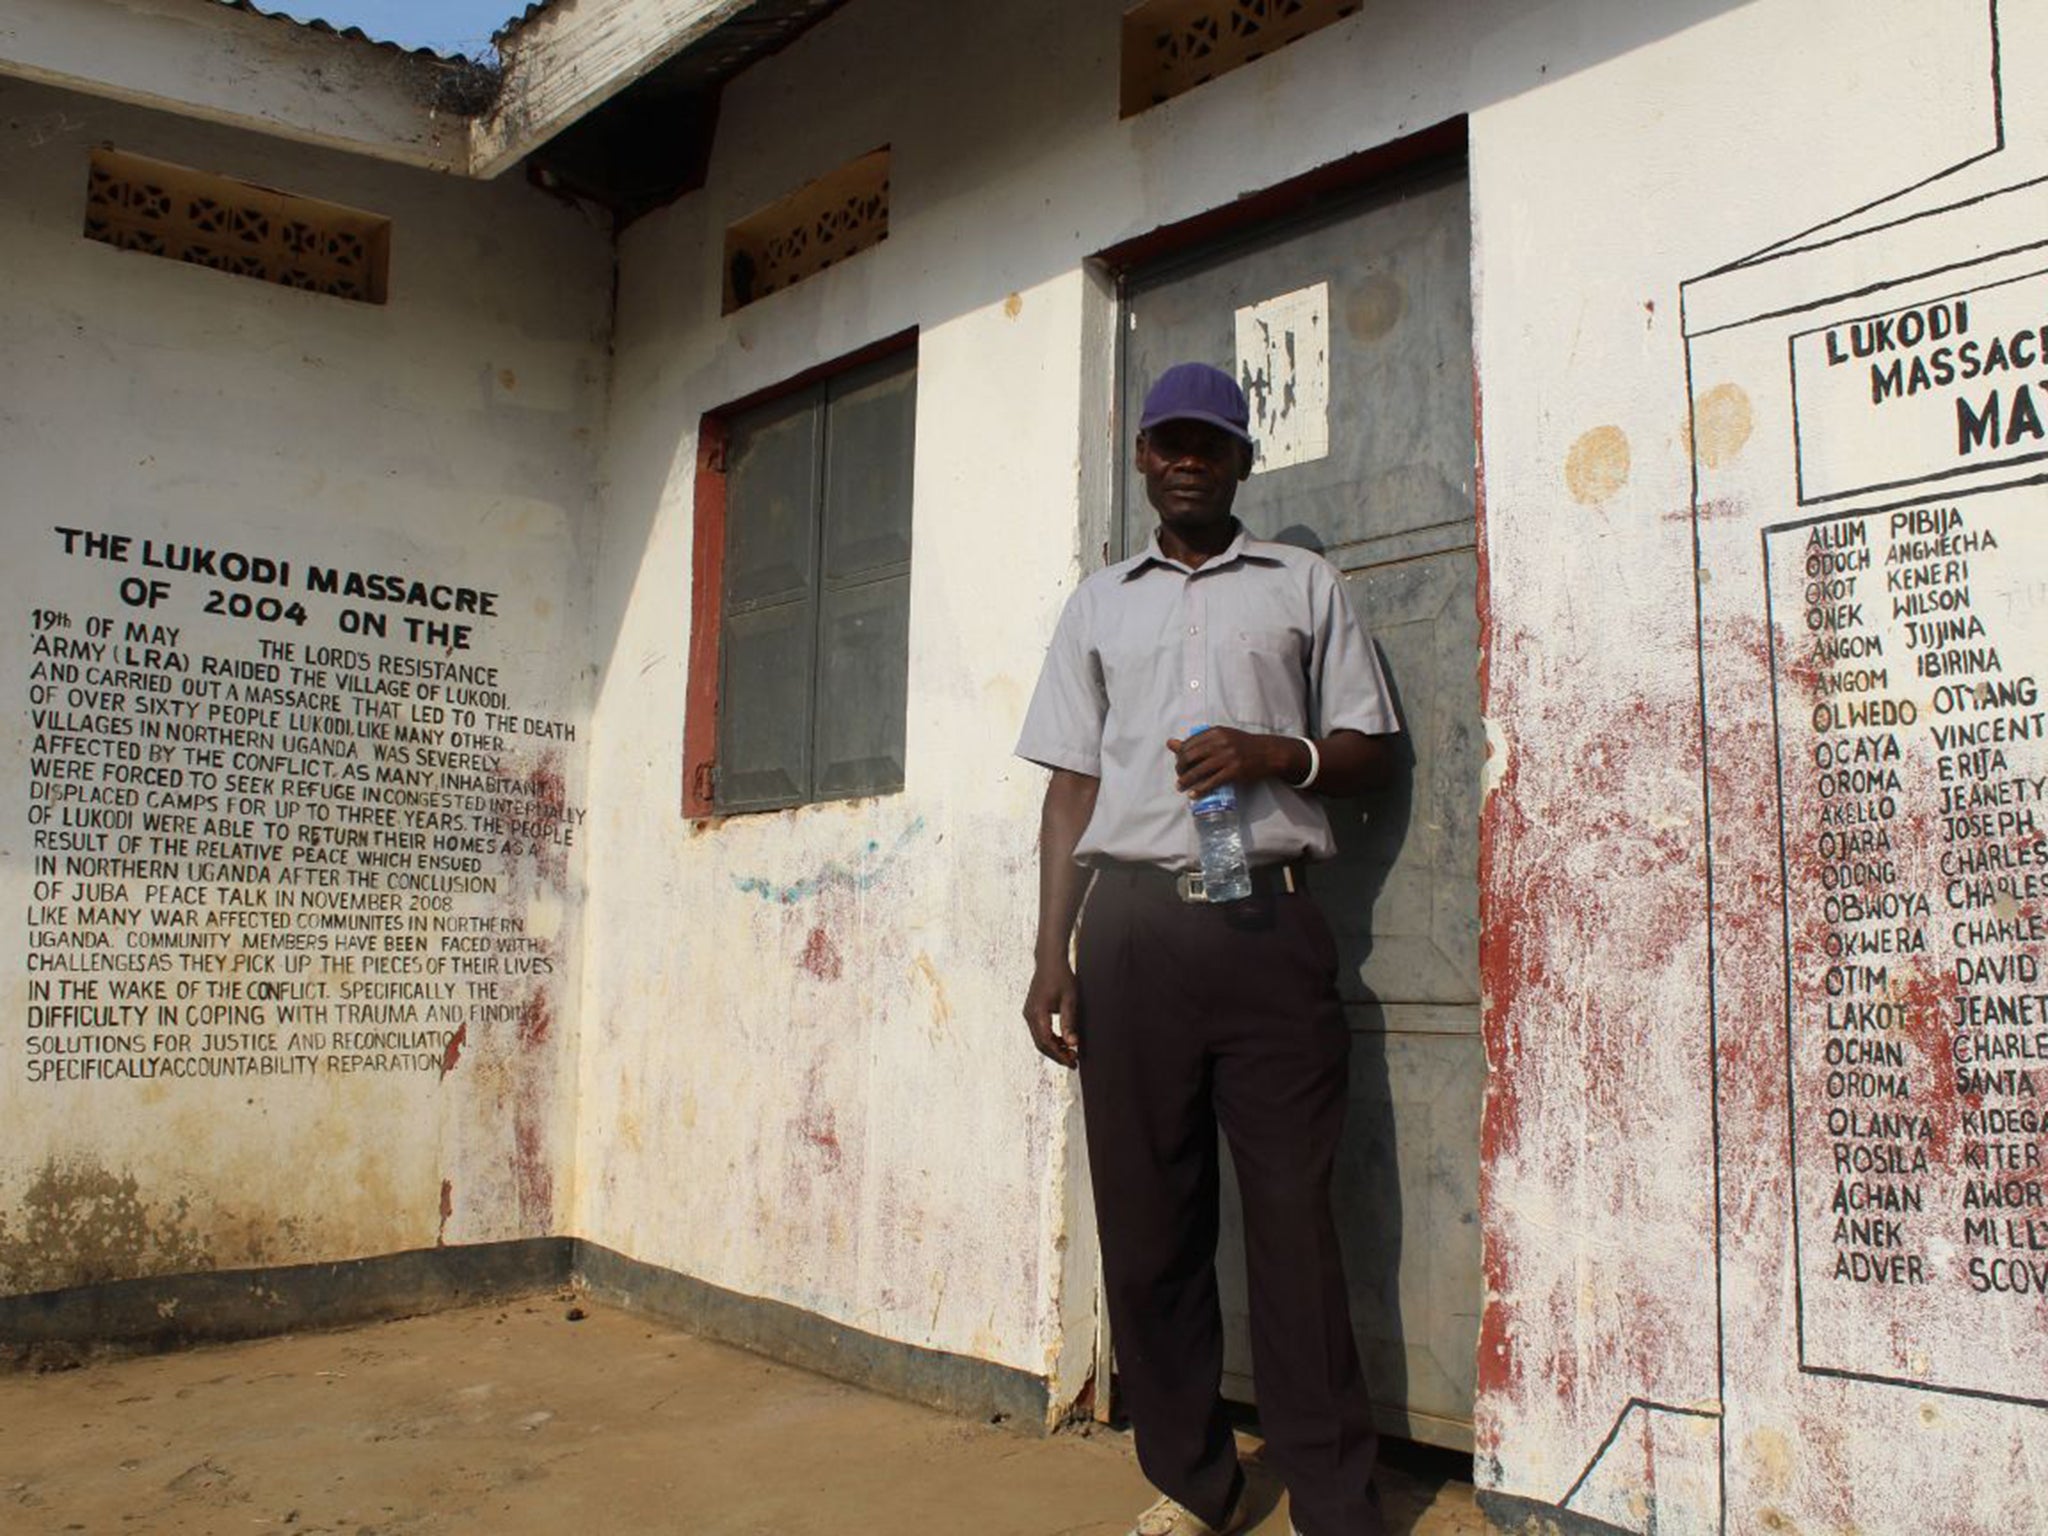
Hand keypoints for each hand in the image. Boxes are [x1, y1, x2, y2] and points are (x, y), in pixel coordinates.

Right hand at [1023, 955, 1080, 1067]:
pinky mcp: (1031, 1011)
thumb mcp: (1070, 1000)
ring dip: (1054, 1048)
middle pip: (1041, 1044)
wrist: (1049, 961)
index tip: (1073, 1062)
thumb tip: (1073, 1044)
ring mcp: (1028, 1013)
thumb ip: (1069, 1022)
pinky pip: (1039, 1031)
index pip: (1047, 1042)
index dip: (1060, 1055)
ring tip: (1070, 1052)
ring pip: (1039, 1039)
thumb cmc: (1061, 977)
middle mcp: (1029, 1015)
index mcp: (1037, 1013)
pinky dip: (1050, 1039)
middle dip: (1057, 1055)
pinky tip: (1063, 1040)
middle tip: (1073, 1061)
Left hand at [1165, 727, 1284, 797]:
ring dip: (1186, 781)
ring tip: (1181, 787)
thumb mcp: (1220, 737)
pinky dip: (1200, 790)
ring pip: (1198, 771)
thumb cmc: (1241, 745)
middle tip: (1179, 777)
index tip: (1179, 764)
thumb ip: (1197, 741)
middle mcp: (1220, 743)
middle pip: (1190, 757)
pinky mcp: (1234, 771)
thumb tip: (1170, 743)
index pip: (1189, 743)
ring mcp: (1228, 757)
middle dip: (1180, 768)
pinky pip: (1212, 782)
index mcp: (1215, 732)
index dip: (1180, 755)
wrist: (1267, 753)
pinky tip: (1193, 794)